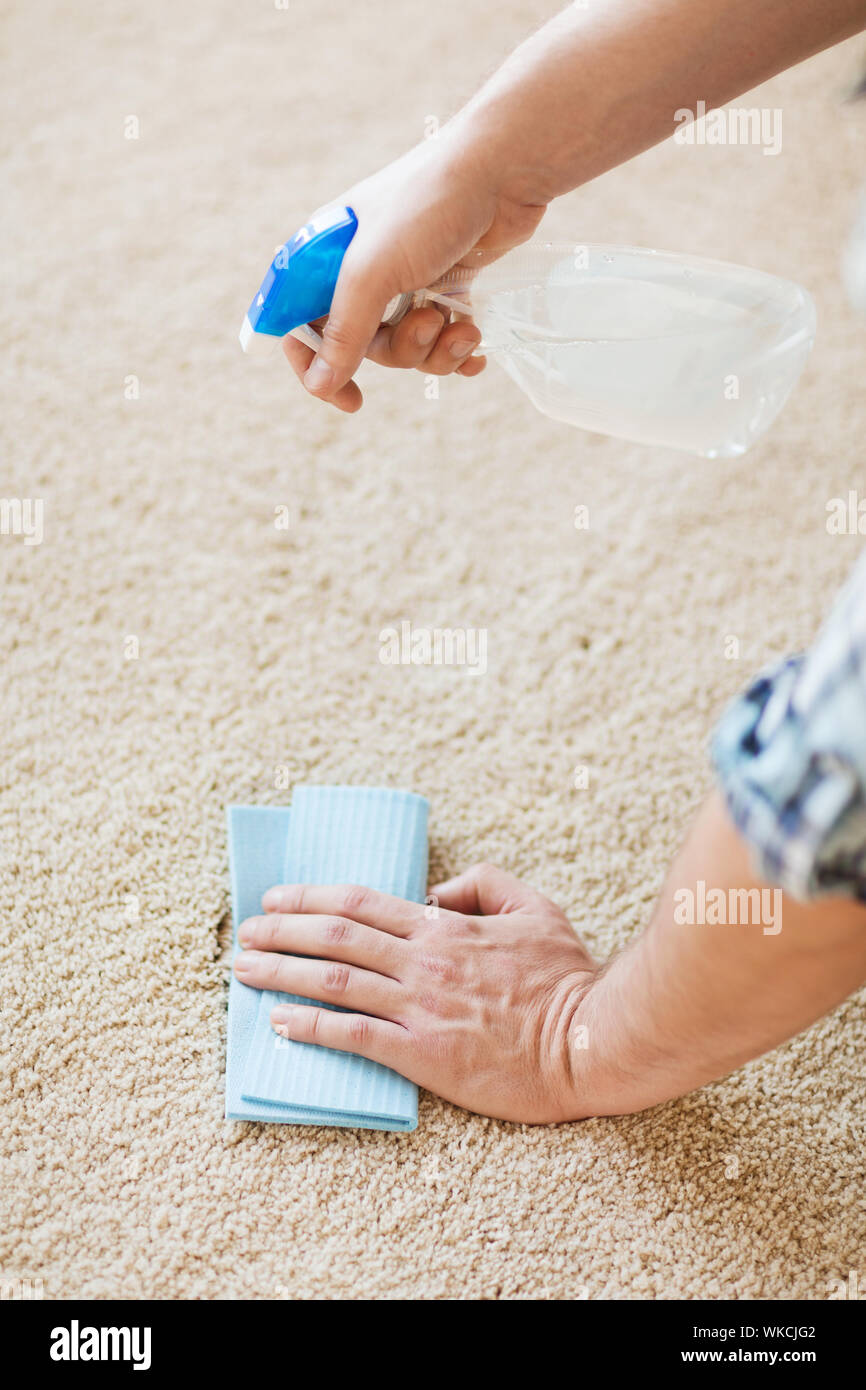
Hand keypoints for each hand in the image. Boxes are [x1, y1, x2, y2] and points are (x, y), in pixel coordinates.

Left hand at [233, 863, 598, 1122]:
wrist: (590, 1041)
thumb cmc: (567, 978)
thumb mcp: (535, 908)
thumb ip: (484, 885)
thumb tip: (437, 890)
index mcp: (445, 927)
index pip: (361, 903)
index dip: (311, 897)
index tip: (276, 898)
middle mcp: (423, 963)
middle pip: (335, 936)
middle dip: (282, 930)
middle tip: (246, 931)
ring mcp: (420, 1008)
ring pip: (334, 981)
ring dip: (282, 972)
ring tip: (244, 969)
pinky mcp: (423, 1054)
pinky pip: (354, 1036)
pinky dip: (311, 1027)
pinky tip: (279, 1022)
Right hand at [286, 130, 546, 410]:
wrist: (505, 170)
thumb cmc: (428, 207)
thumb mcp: (374, 272)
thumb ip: (345, 332)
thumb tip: (319, 386)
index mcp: (326, 257)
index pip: (299, 323)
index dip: (315, 366)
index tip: (347, 399)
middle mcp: (362, 269)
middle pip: (363, 346)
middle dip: (400, 349)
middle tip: (428, 323)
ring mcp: (405, 278)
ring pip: (406, 346)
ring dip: (435, 349)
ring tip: (462, 327)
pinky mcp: (445, 283)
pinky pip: (440, 338)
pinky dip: (458, 350)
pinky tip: (477, 350)